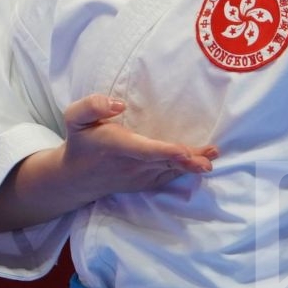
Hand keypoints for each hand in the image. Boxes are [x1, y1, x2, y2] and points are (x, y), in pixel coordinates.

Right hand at [60, 93, 218, 197]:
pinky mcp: (146, 182)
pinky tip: (201, 162)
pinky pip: (168, 176)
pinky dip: (185, 170)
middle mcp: (131, 164)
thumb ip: (92, 105)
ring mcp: (139, 177)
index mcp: (116, 146)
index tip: (184, 151)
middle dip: (188, 160)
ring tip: (212, 155)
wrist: (77, 177)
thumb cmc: (81, 141)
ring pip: (170, 170)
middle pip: (164, 162)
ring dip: (193, 164)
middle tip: (211, 155)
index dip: (165, 151)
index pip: (143, 150)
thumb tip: (119, 105)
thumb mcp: (75, 117)